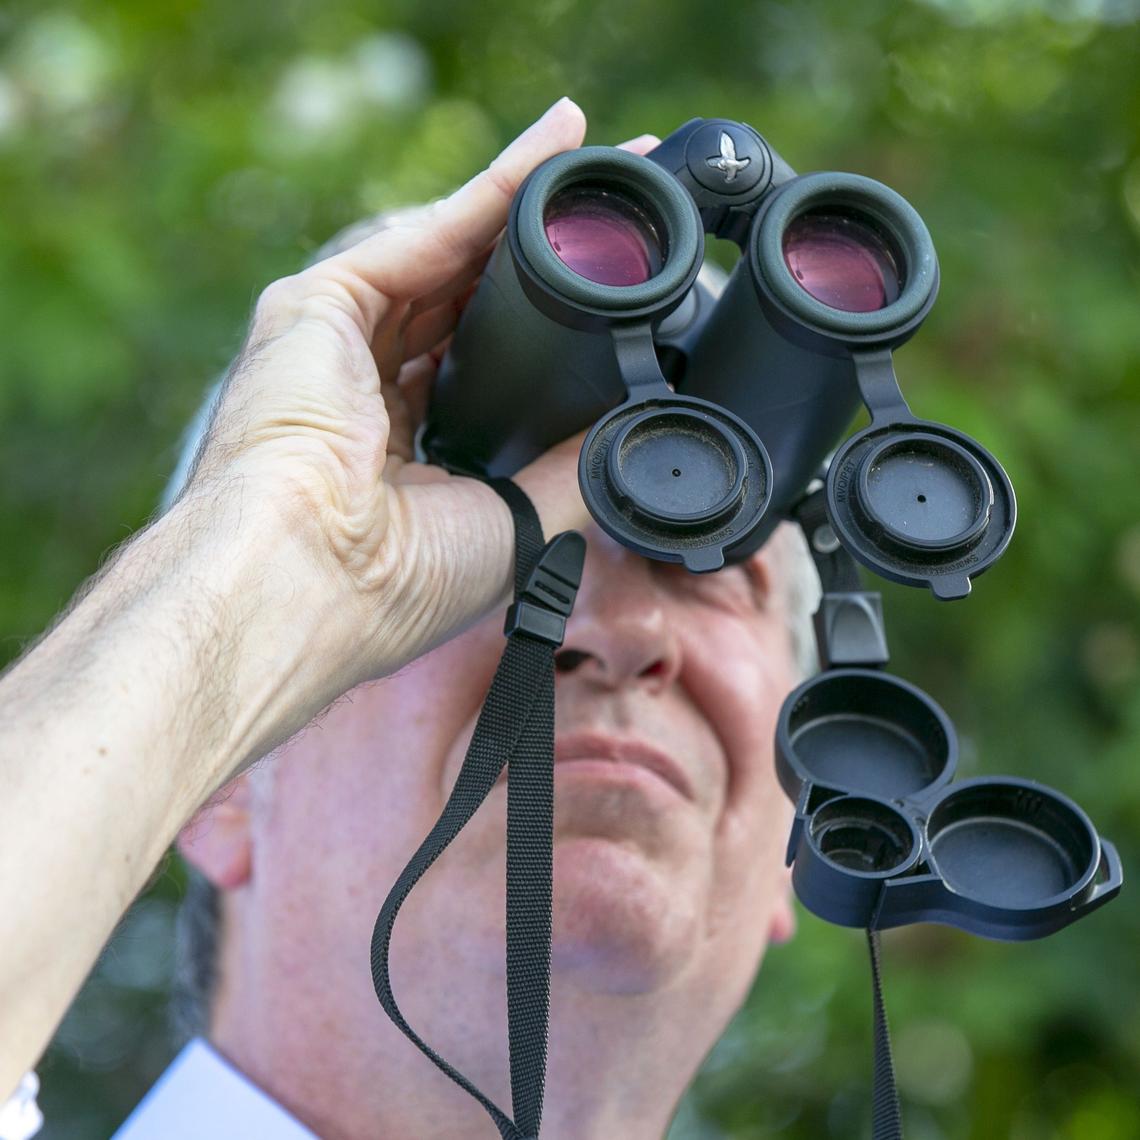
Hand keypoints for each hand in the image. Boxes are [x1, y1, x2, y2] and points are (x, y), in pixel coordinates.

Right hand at [181, 97, 656, 689]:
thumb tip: (633, 432)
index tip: (605, 298)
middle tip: (617, 214)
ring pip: (449, 252)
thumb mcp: (511, 524)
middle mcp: (364, 386)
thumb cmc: (390, 587)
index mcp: (402, 451)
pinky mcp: (316, 304)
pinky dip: (493, 190)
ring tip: (600, 166)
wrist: (300, 584)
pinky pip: (424, 234)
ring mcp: (335, 341)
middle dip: (539, 254)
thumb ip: (569, 471)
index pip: (476, 364)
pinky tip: (554, 151)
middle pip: (466, 296)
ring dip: (525, 203)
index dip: (537, 328)